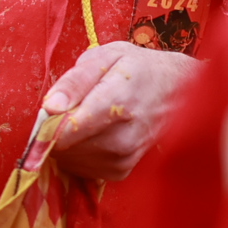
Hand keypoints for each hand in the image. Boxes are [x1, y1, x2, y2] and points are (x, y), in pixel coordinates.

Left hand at [42, 41, 197, 182]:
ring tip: (82, 119)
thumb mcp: (107, 57)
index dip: (48, 122)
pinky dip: (78, 153)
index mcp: (118, 100)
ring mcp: (124, 157)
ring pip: (71, 159)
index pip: (70, 127)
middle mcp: (123, 136)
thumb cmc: (138, 69)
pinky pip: (83, 169)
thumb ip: (74, 81)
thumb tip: (50, 107)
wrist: (179, 92)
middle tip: (68, 108)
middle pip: (66, 146)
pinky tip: (90, 135)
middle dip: (56, 129)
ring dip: (66, 143)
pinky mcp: (122, 171)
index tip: (48, 112)